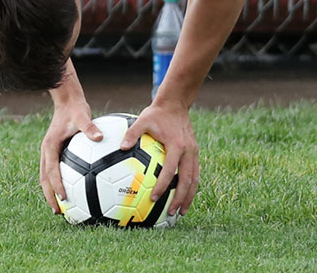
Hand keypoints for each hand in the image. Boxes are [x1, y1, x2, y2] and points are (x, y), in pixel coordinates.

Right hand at [40, 89, 100, 214]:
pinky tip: (70, 192)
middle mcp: (47, 151)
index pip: (51, 170)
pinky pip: (54, 171)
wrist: (67, 101)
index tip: (63, 198)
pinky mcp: (55, 152)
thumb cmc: (75, 109)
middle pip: (44, 178)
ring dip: (51, 192)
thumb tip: (99, 137)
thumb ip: (90, 128)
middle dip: (49, 195)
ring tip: (60, 207)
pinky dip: (57, 183)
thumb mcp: (83, 116)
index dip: (56, 185)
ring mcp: (49, 152)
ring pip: (46, 176)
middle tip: (58, 211)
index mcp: (50, 145)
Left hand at [121, 99, 198, 215]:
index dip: (163, 185)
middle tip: (172, 213)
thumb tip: (120, 147)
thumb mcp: (142, 120)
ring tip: (181, 211)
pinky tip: (184, 196)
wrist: (176, 103)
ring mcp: (194, 152)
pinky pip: (195, 173)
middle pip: (188, 180)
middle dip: (181, 198)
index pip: (170, 170)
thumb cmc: (157, 113)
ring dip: (189, 196)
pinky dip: (191, 187)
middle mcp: (188, 151)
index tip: (154, 197)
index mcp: (176, 145)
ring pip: (195, 179)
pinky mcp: (195, 153)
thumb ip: (132, 133)